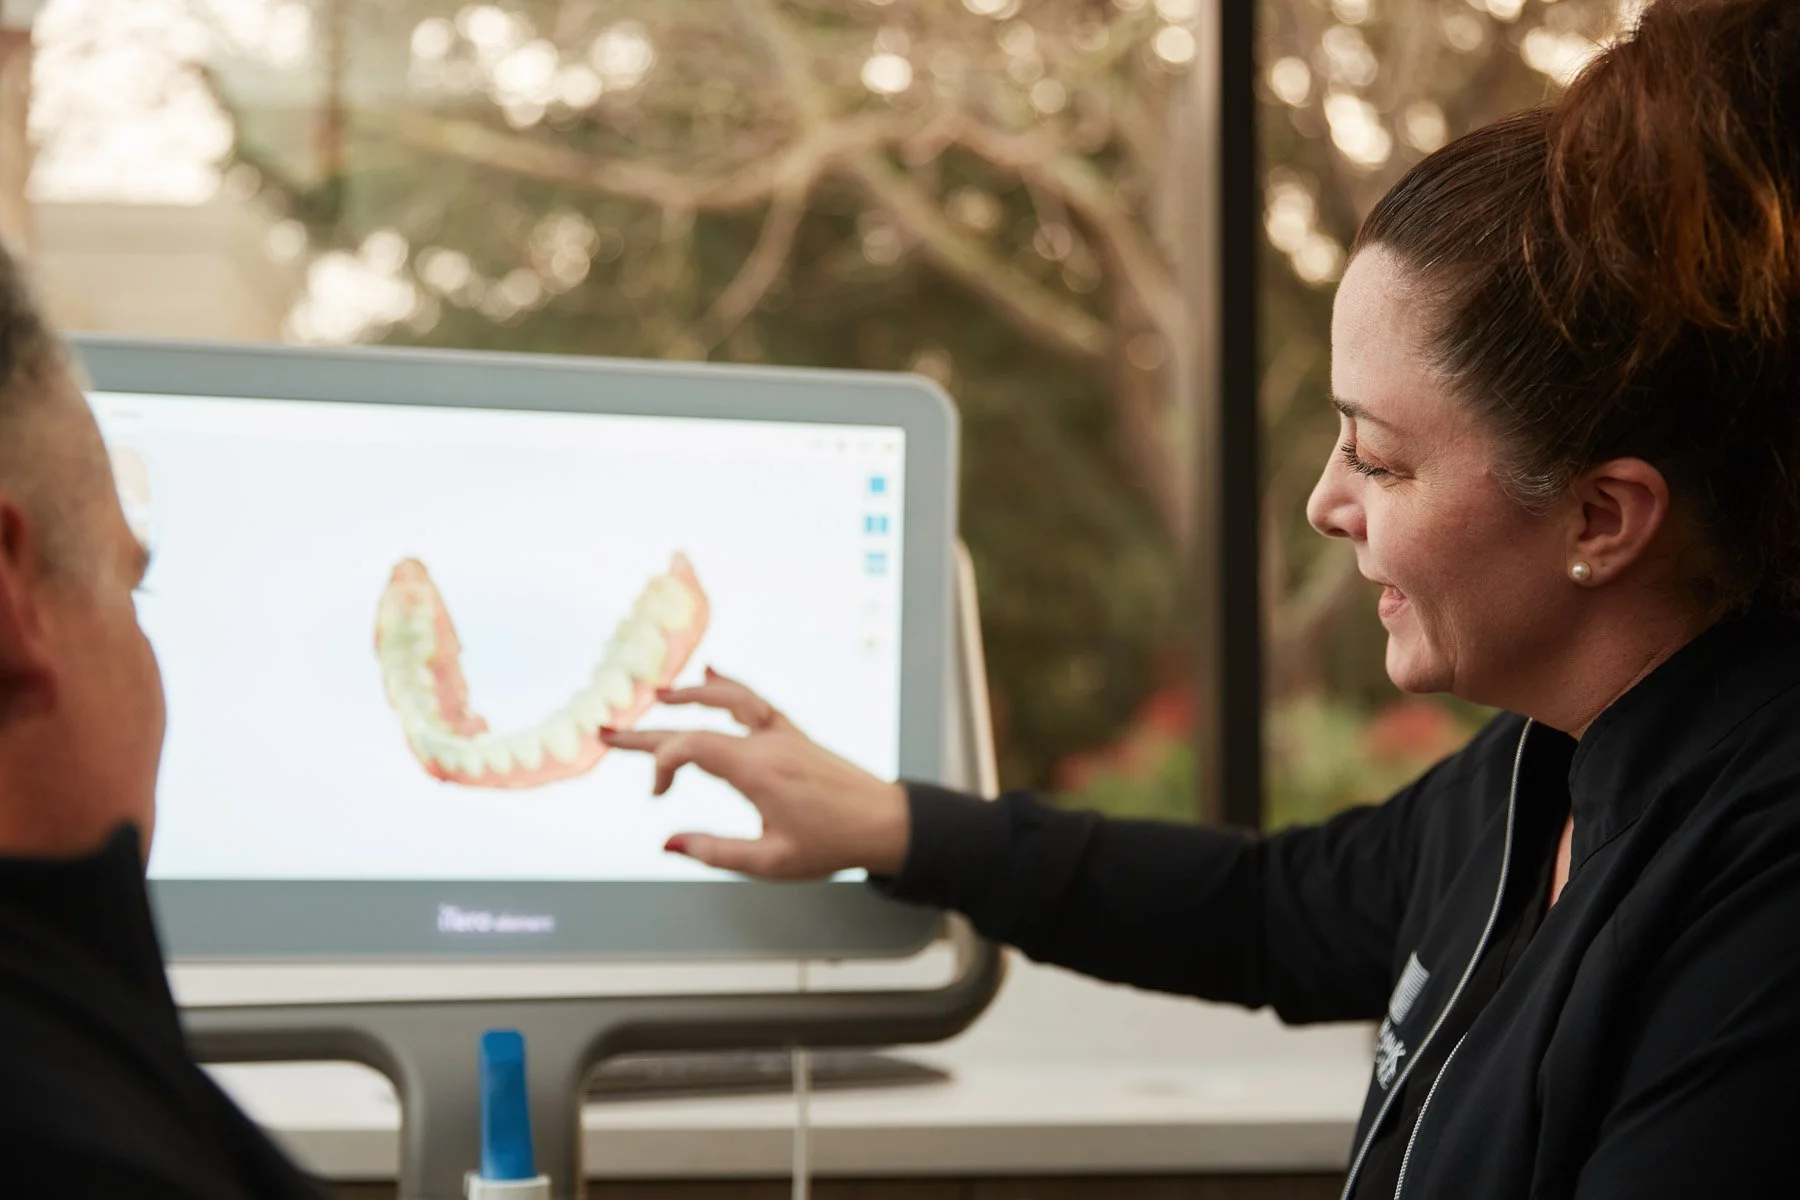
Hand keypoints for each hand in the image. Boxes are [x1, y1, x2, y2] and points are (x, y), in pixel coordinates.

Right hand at [599, 667, 909, 879]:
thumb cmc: (832, 845)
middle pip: (697, 723)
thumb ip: (716, 852)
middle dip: (649, 732)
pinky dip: (730, 688)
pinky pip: (756, 702)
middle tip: (607, 734)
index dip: (660, 763)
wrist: (886, 823)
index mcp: (757, 769)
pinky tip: (711, 677)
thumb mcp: (770, 862)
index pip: (691, 746)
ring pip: (728, 700)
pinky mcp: (794, 735)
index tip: (656, 797)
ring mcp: (781, 733)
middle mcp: (766, 742)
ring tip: (659, 696)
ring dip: (690, 696)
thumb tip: (667, 843)